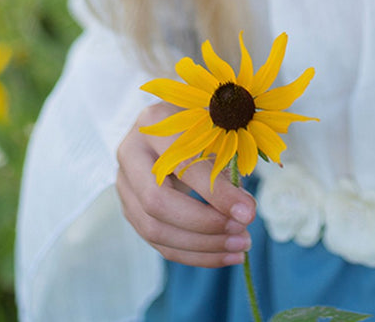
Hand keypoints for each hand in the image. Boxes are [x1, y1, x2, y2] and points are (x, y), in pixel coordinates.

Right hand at [116, 102, 255, 267]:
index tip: (249, 212)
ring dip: (202, 246)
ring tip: (240, 246)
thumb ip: (226, 162)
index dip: (216, 193)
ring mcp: (125, 184)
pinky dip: (194, 254)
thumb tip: (244, 210)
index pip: (183, 164)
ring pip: (155, 230)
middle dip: (204, 224)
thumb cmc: (200, 120)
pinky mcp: (131, 209)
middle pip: (157, 203)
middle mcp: (131, 152)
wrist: (173, 120)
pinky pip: (159, 242)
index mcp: (154, 121)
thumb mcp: (215, 128)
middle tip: (242, 231)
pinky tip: (224, 254)